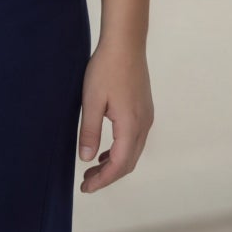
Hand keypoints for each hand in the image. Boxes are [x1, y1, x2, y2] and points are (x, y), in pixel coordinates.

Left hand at [77, 40, 154, 192]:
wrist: (125, 44)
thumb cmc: (106, 68)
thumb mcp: (91, 101)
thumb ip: (90, 132)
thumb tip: (86, 159)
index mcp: (131, 125)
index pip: (119, 164)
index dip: (103, 180)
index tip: (86, 188)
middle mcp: (143, 124)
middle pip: (129, 162)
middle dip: (108, 176)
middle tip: (86, 183)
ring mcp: (146, 117)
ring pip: (133, 152)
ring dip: (114, 164)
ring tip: (92, 170)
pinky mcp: (143, 110)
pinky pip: (134, 140)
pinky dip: (120, 151)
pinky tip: (105, 151)